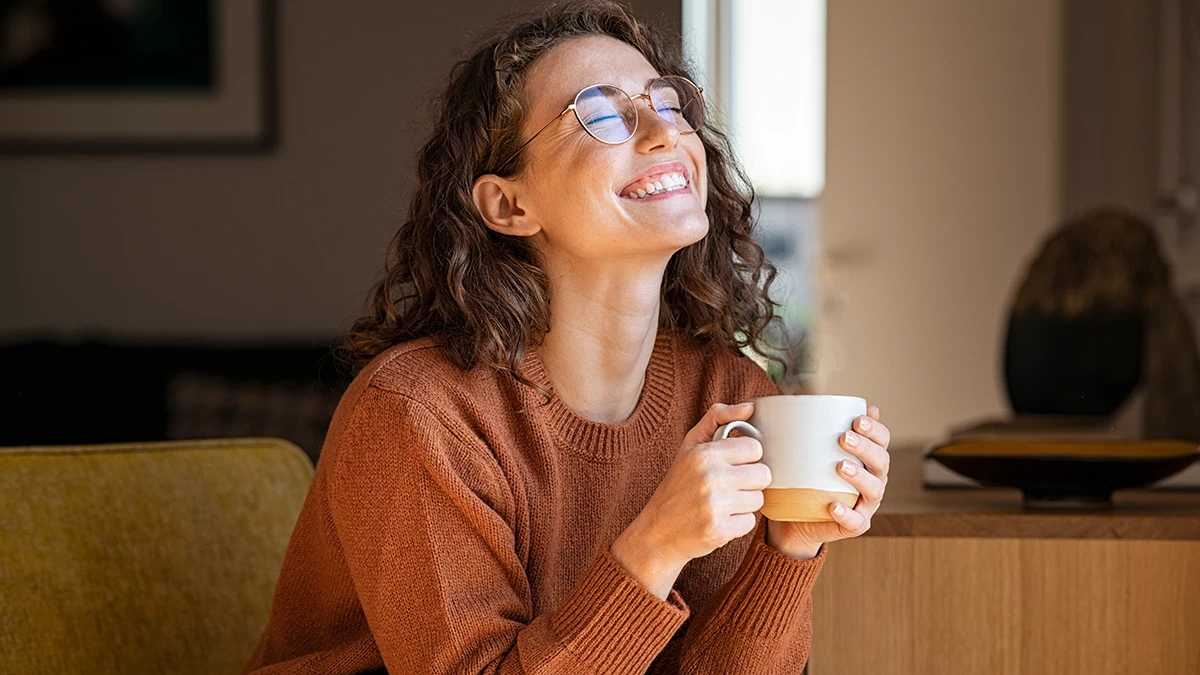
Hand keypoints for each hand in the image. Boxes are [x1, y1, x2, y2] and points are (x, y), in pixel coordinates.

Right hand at [611, 402, 772, 598]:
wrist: (657, 532)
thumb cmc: (677, 485)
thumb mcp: (690, 446)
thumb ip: (718, 418)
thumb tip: (750, 407)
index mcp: (704, 454)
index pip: (755, 448)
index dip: (747, 458)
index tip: (733, 465)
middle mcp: (709, 477)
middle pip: (763, 475)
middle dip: (750, 482)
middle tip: (729, 487)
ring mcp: (714, 505)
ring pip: (758, 499)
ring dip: (744, 504)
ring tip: (722, 504)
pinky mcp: (719, 531)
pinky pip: (750, 522)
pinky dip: (738, 524)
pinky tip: (719, 520)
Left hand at [766, 406, 890, 558]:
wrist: (796, 518)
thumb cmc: (805, 477)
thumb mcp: (807, 451)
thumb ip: (812, 428)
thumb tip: (807, 396)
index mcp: (867, 459)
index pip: (882, 440)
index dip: (875, 429)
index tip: (857, 419)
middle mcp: (873, 479)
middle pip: (881, 462)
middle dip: (866, 447)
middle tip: (844, 438)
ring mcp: (866, 504)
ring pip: (874, 490)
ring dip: (860, 477)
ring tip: (840, 466)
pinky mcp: (854, 525)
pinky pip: (856, 522)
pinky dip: (847, 514)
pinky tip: (834, 505)